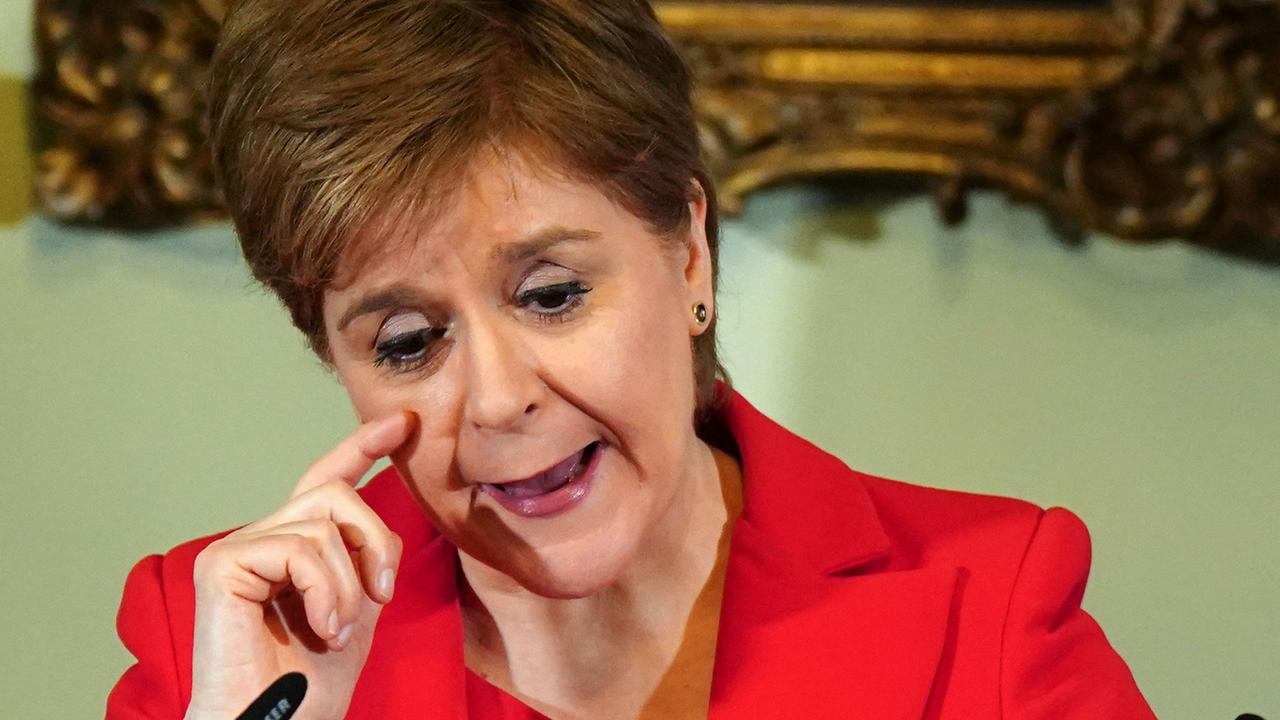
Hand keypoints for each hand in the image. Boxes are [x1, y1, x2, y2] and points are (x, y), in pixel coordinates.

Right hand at [184, 412, 414, 719]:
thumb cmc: (312, 679)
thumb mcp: (358, 604)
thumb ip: (365, 557)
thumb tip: (387, 514)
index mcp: (293, 546)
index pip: (326, 480)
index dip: (362, 447)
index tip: (402, 423)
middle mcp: (261, 537)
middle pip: (336, 493)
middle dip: (375, 542)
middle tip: (380, 597)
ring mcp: (237, 548)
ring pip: (326, 522)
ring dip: (350, 584)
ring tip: (338, 628)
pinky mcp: (222, 564)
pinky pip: (302, 547)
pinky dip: (327, 591)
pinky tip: (321, 628)